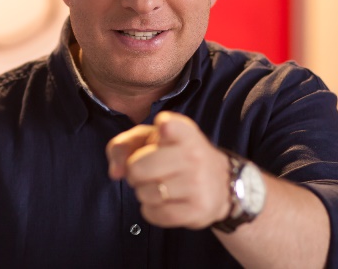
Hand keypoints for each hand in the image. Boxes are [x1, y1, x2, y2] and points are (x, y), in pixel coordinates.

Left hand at [106, 111, 230, 228]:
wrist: (221, 183)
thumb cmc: (176, 155)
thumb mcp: (150, 139)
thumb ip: (123, 145)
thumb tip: (115, 172)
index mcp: (184, 132)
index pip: (168, 124)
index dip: (162, 127)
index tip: (164, 130)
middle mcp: (193, 155)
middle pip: (138, 168)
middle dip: (134, 173)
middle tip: (146, 171)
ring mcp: (197, 184)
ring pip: (145, 194)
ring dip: (143, 193)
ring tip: (158, 186)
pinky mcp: (197, 210)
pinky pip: (155, 214)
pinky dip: (151, 210)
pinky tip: (163, 202)